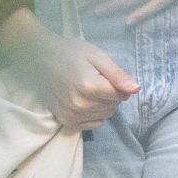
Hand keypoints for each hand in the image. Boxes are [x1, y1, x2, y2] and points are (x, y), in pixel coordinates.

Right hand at [0, 9, 136, 130]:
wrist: (41, 58)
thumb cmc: (71, 53)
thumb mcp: (97, 57)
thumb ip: (117, 75)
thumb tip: (136, 90)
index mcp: (89, 86)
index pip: (120, 96)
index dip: (120, 86)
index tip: (110, 77)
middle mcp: (80, 105)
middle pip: (113, 107)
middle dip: (112, 95)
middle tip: (97, 81)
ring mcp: (71, 115)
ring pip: (104, 116)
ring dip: (103, 105)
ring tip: (89, 90)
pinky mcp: (65, 121)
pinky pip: (93, 124)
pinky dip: (94, 114)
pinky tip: (85, 101)